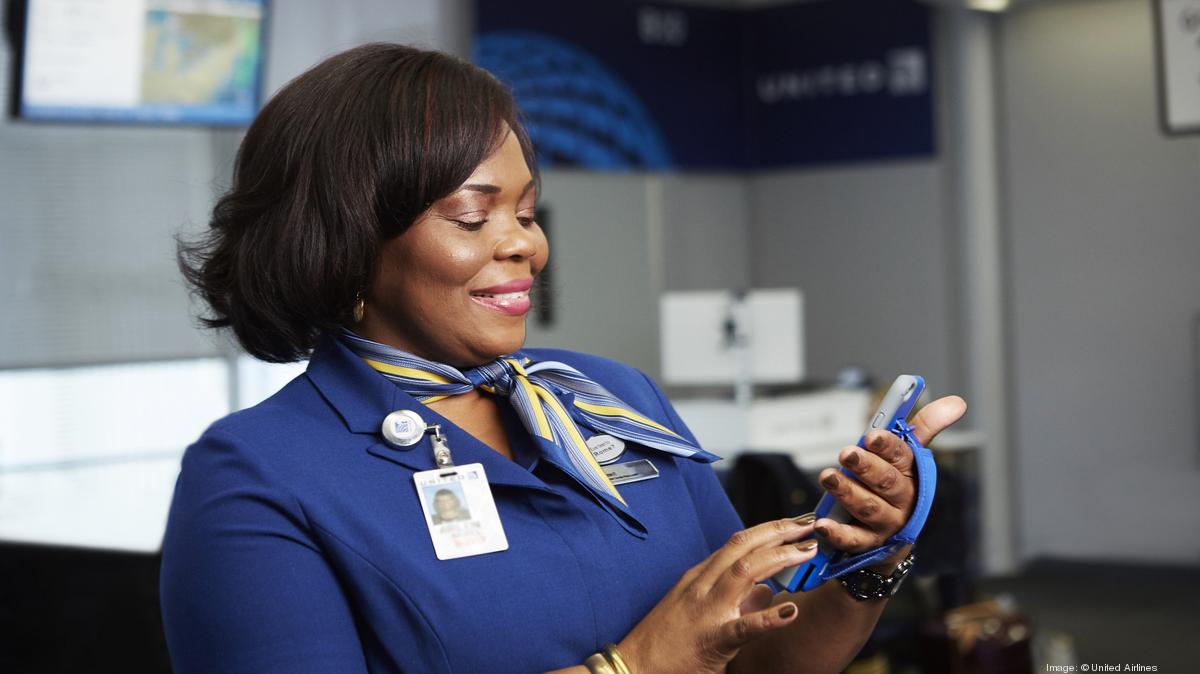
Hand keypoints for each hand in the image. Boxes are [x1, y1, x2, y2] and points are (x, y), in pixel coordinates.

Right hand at [615, 518, 818, 673]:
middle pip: (743, 547)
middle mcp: (703, 585)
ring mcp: (707, 610)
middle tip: (810, 524)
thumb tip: (768, 592)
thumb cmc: (668, 642)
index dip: (769, 529)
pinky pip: (743, 627)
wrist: (635, 667)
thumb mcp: (699, 609)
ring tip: (808, 551)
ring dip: (780, 557)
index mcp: (700, 577)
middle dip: (778, 531)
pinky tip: (791, 611)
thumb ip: (735, 598)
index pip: (738, 543)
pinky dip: (768, 618)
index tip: (795, 522)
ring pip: (744, 572)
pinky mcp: (713, 640)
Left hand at [815, 396, 966, 551]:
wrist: (894, 534)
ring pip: (868, 507)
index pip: (903, 456)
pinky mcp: (868, 542)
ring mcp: (886, 522)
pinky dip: (838, 532)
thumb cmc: (896, 485)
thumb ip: (924, 426)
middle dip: (866, 466)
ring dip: (847, 492)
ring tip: (827, 477)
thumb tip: (957, 403)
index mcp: (911, 473)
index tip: (873, 435)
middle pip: (886, 482)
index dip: (888, 445)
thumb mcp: (909, 455)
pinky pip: (853, 539)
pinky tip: (822, 523)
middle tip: (846, 453)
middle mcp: (902, 499)